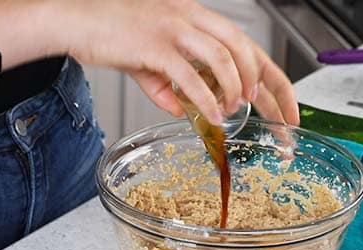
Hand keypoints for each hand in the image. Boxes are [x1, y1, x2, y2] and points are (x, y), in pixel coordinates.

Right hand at [60, 0, 297, 125]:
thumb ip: (167, 85)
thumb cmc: (109, 35)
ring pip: (222, 57)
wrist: (76, 20)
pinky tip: (212, 115)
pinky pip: (189, 74)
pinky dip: (205, 98)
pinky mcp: (155, 46)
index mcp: (195, 18)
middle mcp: (191, 17)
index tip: (287, 108)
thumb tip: (181, 109)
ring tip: (235, 112)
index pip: (247, 45)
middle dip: (267, 87)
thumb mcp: (147, 61)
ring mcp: (174, 29)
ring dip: (235, 88)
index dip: (272, 78)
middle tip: (276, 118)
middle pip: (245, 48)